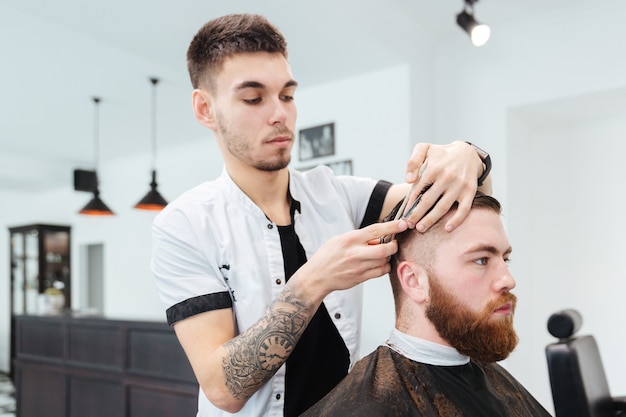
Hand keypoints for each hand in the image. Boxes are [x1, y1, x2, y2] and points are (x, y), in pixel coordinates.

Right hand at [290, 220, 408, 302]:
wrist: (317, 276)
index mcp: (350, 239)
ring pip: (384, 261)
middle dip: (394, 245)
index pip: (376, 230)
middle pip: (384, 249)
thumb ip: (359, 238)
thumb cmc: (327, 256)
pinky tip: (379, 264)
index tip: (403, 224)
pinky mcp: (360, 278)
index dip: (392, 227)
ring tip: (381, 254)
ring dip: (387, 257)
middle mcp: (355, 253)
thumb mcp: (340, 239)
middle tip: (393, 243)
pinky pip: (380, 272)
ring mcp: (359, 267)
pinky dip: (384, 267)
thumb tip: (377, 237)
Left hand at [403, 141, 483, 231]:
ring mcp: (459, 185)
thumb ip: (413, 161)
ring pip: (443, 207)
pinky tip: (447, 228)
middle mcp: (447, 177)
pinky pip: (464, 209)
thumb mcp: (424, 149)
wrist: (467, 153)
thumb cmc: (441, 153)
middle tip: (409, 225)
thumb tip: (408, 180)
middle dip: (416, 215)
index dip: (410, 203)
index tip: (404, 214)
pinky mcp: (470, 191)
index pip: (418, 190)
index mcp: (434, 168)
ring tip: (421, 228)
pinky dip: (456, 220)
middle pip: (428, 201)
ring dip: (431, 220)